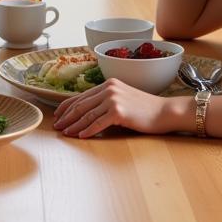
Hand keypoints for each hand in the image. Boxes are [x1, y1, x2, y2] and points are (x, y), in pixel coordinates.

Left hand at [52, 79, 185, 137]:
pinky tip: (81, 136)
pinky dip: (87, 130)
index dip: (67, 106)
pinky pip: (97, 123)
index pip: (81, 96)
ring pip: (86, 114)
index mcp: (108, 84)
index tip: (58, 115)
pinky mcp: (118, 111)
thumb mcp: (123, 100)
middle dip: (66, 117)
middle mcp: (108, 89)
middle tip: (57, 126)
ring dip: (73, 125)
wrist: (164, 112)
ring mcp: (113, 99)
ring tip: (65, 133)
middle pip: (81, 105)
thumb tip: (87, 114)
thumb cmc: (145, 109)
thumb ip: (106, 102)